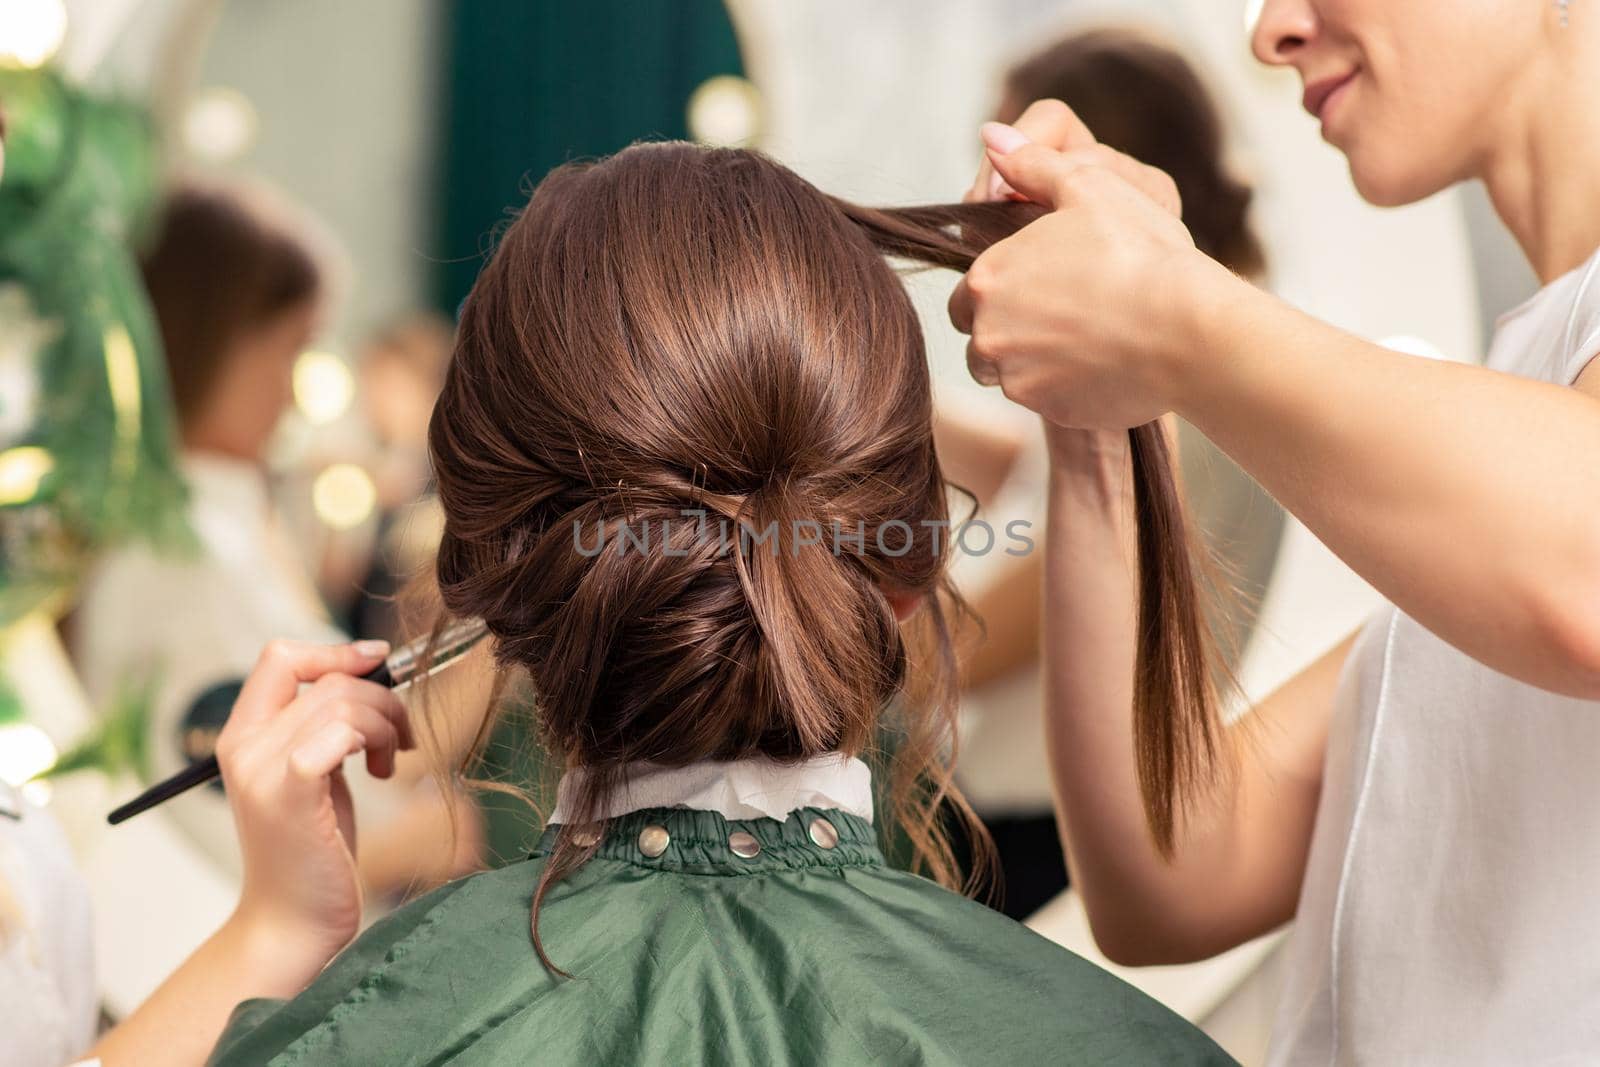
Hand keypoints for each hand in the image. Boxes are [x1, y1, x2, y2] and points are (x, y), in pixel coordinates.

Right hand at [214, 639, 412, 960]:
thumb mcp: (314, 774)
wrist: (293, 922)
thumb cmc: (313, 848)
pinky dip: (376, 742)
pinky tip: (382, 773)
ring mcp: (262, 769)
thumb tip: (370, 673)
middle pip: (327, 680)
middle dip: (381, 698)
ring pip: (343, 702)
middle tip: (401, 737)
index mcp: (241, 736)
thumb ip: (323, 727)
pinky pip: (340, 732)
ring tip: (390, 761)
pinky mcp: (290, 792)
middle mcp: (243, 746)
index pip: (280, 657)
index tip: (379, 661)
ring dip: (387, 724)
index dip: (335, 651)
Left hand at [951, 109, 1240, 429]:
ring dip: (1032, 358)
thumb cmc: (1140, 251)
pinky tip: (1103, 362)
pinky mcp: (1050, 412)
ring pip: (1008, 372)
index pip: (970, 290)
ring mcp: (1018, 379)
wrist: (1188, 329)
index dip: (1004, 285)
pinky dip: (1065, 386)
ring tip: (1083, 337)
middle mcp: (989, 334)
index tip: (1043, 281)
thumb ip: (1032, 165)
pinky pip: (1045, 399)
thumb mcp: (1088, 187)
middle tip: (1063, 310)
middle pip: (981, 335)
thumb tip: (991, 137)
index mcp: (986, 279)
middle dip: (1010, 325)